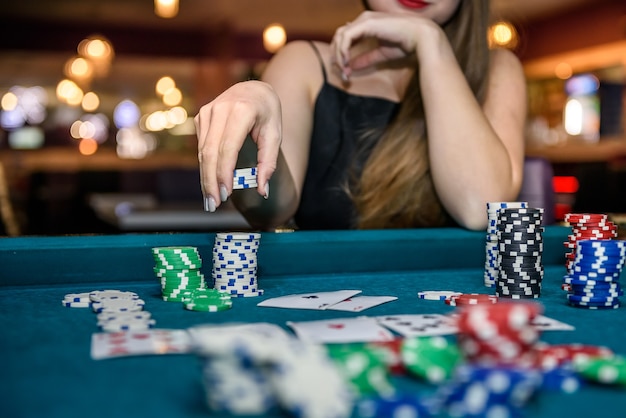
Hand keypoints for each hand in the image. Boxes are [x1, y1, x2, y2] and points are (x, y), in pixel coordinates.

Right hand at [194, 80, 281, 210]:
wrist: (254, 90)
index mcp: (241, 110)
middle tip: (213, 204)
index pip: (228, 148)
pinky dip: (205, 167)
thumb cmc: (268, 114)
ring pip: (202, 151)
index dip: (224, 173)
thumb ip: (268, 163)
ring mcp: (208, 112)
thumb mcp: (275, 135)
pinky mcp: (202, 117)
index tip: (225, 194)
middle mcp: (220, 109)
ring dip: (205, 177)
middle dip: (210, 181)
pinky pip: (201, 147)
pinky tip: (209, 183)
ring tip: (210, 200)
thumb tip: (262, 190)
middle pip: (210, 152)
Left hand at [330, 11, 440, 78]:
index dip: (341, 53)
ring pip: (340, 36)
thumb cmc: (406, 43)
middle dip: (337, 55)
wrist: (420, 37)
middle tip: (341, 72)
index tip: (345, 70)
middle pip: (339, 35)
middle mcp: (364, 19)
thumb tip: (352, 67)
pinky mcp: (366, 23)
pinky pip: (346, 37)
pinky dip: (343, 51)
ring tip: (344, 70)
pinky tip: (347, 62)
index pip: (346, 36)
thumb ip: (366, 59)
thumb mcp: (381, 54)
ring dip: (339, 55)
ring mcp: (365, 19)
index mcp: (367, 24)